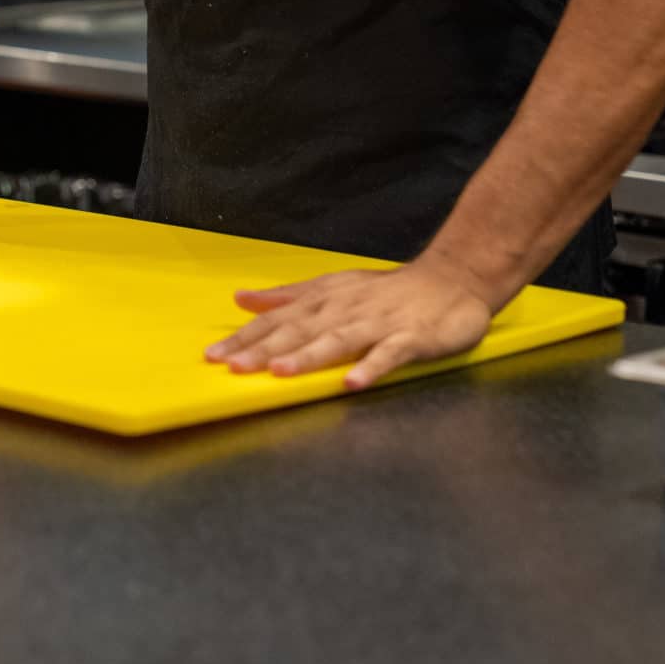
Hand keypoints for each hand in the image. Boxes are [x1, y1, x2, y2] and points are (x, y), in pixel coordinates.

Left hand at [204, 258, 495, 389]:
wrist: (451, 280)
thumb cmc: (384, 291)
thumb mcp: (330, 288)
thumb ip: (286, 297)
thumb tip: (241, 299)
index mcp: (323, 300)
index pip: (277, 320)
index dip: (245, 337)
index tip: (213, 354)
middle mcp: (344, 310)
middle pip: (299, 331)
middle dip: (264, 349)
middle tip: (232, 366)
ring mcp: (377, 324)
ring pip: (338, 340)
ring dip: (308, 356)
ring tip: (279, 371)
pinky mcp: (411, 338)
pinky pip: (389, 354)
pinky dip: (371, 367)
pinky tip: (353, 383)